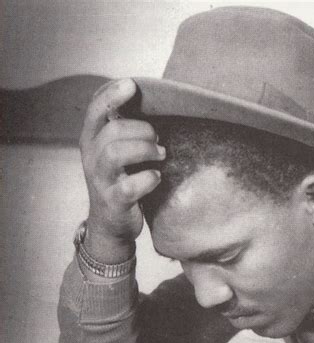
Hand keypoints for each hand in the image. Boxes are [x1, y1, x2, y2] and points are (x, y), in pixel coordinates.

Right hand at [79, 78, 164, 262]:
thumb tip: (154, 101)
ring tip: (160, 155)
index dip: (112, 94)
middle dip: (142, 130)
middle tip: (158, 141)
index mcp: (92, 140)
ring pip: (116, 153)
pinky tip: (156, 178)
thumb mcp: (115, 152)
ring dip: (145, 150)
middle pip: (112, 131)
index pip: (95, 110)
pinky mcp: (114, 202)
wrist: (111, 224)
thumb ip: (124, 129)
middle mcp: (92, 158)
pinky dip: (148, 179)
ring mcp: (101, 181)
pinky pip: (129, 186)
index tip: (132, 85)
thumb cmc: (120, 180)